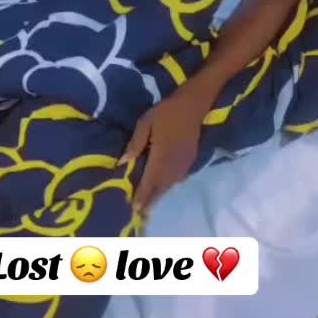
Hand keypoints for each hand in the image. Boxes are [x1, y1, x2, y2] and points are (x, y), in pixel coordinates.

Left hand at [120, 89, 206, 212]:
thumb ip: (135, 143)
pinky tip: (163, 187)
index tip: (134, 208)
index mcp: (161, 155)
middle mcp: (174, 163)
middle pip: (161, 187)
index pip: (150, 180)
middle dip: (150, 200)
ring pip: (170, 184)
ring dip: (160, 194)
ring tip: (149, 204)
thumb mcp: (146, 122)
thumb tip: (123, 162)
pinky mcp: (190, 160)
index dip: (142, 195)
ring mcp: (184, 163)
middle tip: (140, 212)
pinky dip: (169, 185)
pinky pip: (178, 178)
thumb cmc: (166, 111)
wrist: (194, 104)